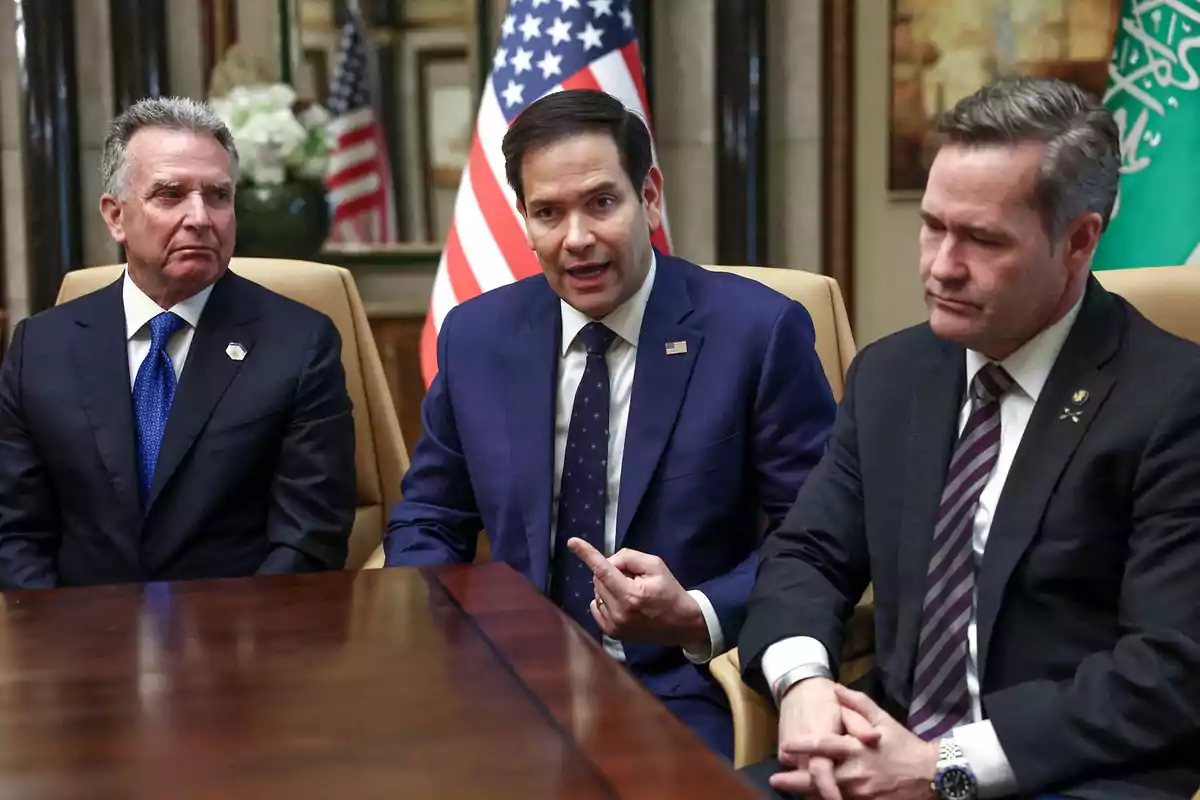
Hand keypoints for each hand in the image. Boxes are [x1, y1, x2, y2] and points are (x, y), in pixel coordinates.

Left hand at [566, 538, 707, 647]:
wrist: (682, 624)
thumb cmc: (670, 592)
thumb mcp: (656, 566)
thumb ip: (629, 558)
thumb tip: (609, 562)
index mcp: (630, 594)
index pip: (603, 569)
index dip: (587, 554)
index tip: (572, 542)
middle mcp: (618, 611)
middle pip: (598, 580)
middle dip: (611, 572)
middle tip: (631, 577)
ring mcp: (614, 625)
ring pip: (597, 593)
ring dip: (608, 587)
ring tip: (630, 592)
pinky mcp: (612, 633)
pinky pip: (596, 608)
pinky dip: (604, 600)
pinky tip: (621, 602)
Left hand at [777, 684, 938, 799]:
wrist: (930, 773)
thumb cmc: (903, 744)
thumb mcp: (882, 718)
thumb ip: (857, 703)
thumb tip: (835, 688)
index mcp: (857, 748)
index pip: (824, 745)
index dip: (802, 746)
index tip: (784, 747)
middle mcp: (856, 771)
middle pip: (819, 777)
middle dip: (794, 780)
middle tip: (775, 779)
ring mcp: (861, 792)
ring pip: (827, 794)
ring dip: (807, 792)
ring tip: (788, 789)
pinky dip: (827, 799)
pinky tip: (814, 798)